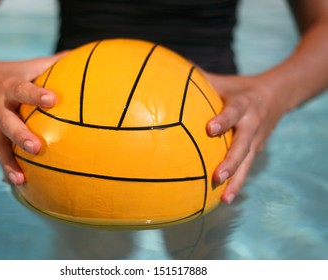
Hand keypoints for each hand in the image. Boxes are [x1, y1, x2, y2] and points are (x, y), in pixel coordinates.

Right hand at [0, 53, 65, 184]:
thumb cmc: (11, 73)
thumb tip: (81, 56)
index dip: (35, 95)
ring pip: (1, 144)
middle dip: (21, 135)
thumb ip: (52, 63)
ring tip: (21, 177)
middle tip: (36, 147)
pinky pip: (0, 154)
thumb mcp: (28, 66)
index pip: (21, 89)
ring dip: (10, 161)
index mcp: (8, 86)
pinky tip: (20, 183)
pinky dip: (8, 168)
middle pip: (8, 122)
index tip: (52, 100)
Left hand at [204, 72, 288, 203]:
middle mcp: (252, 124)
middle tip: (218, 176)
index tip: (210, 129)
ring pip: (247, 163)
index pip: (233, 112)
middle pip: (243, 145)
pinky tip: (225, 199)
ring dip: (236, 181)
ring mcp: (257, 140)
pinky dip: (238, 184)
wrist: (277, 95)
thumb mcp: (225, 81)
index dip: (224, 120)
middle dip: (231, 161)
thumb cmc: (240, 88)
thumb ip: (202, 79)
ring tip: (224, 198)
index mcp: (244, 104)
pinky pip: (247, 168)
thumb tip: (173, 72)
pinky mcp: (257, 151)